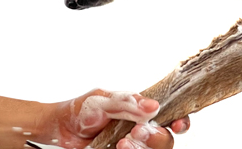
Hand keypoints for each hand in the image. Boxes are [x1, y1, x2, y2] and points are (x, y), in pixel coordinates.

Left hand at [40, 89, 189, 148]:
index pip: (172, 117)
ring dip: (144, 147)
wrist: (60, 129)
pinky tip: (118, 146)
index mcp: (142, 112)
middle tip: (138, 131)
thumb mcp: (102, 99)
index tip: (176, 124)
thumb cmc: (81, 111)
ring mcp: (134, 147)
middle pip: (167, 140)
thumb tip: (153, 106)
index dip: (181, 121)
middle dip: (157, 137)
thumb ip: (127, 101)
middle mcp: (142, 131)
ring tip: (124, 141)